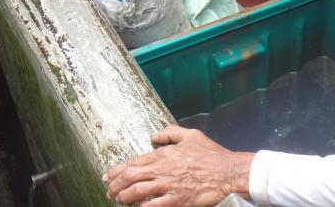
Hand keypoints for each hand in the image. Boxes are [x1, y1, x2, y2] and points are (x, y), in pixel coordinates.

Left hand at [103, 125, 254, 206]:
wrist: (227, 171)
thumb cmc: (211, 154)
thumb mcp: (190, 135)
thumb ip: (170, 133)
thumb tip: (155, 135)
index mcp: (163, 155)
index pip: (132, 163)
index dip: (116, 171)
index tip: (107, 176)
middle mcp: (162, 170)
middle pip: (129, 178)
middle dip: (114, 186)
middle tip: (109, 191)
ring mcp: (168, 186)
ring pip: (136, 192)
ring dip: (123, 197)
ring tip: (118, 200)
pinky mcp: (177, 201)